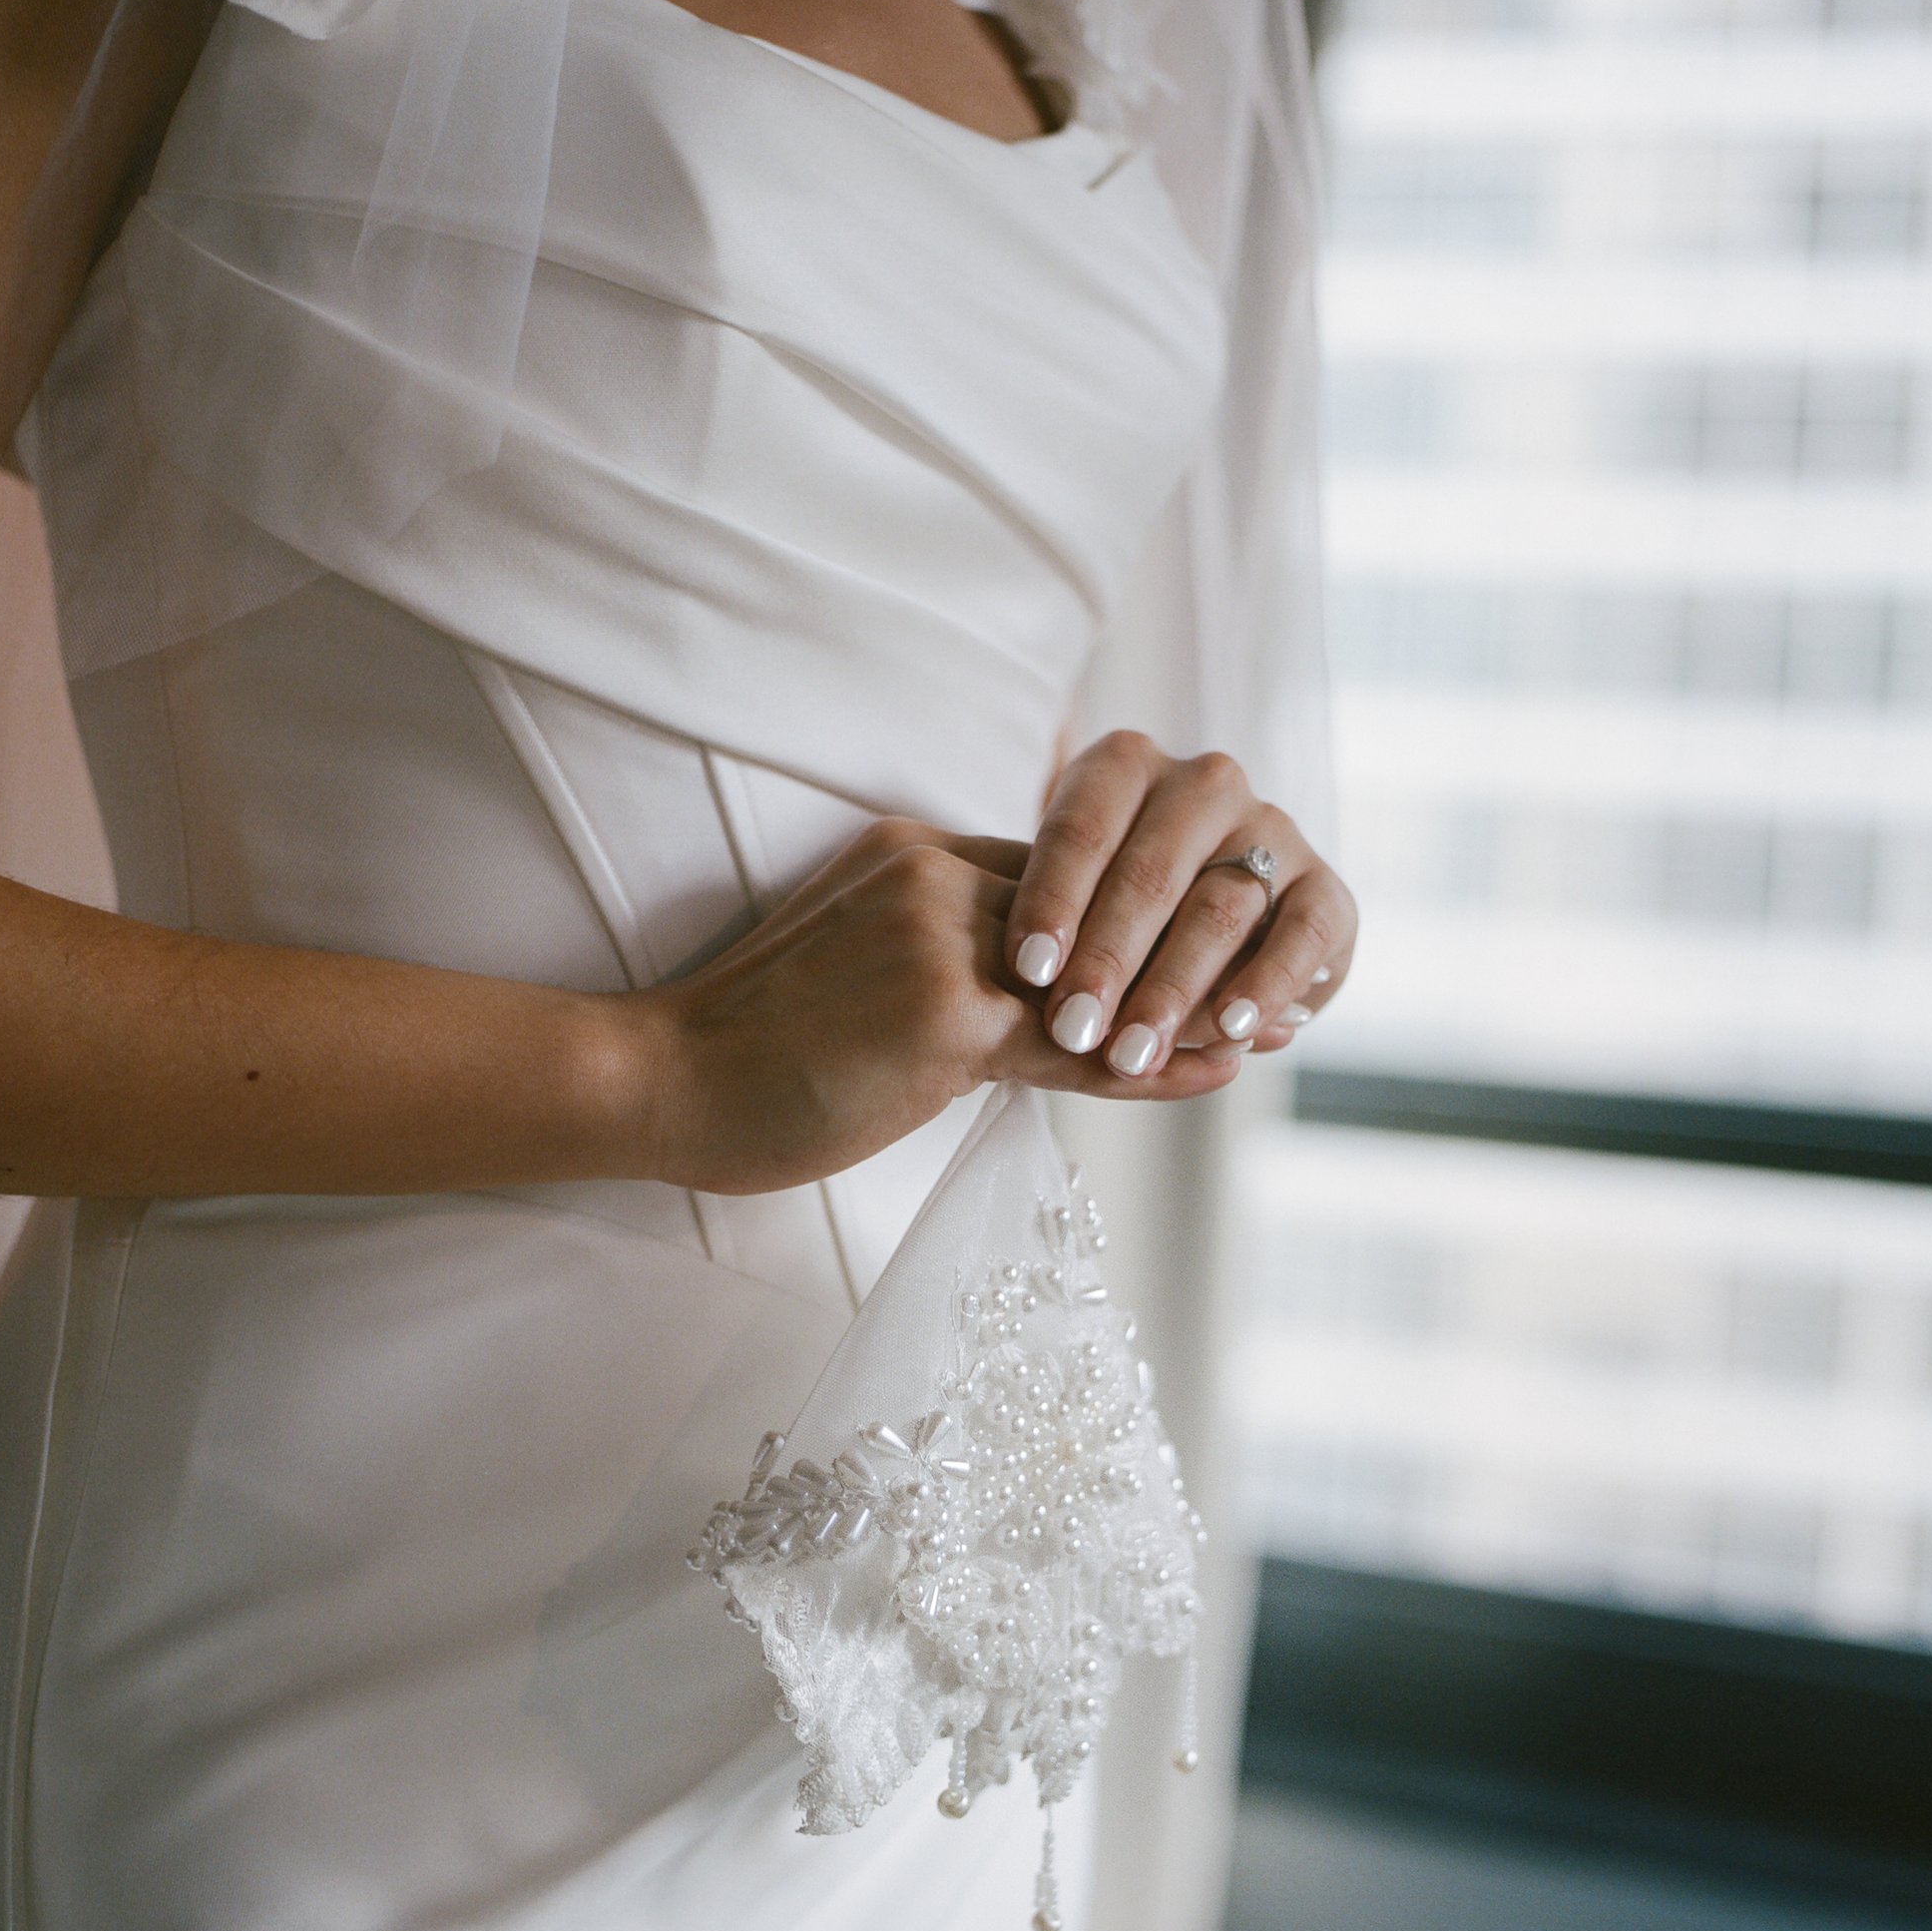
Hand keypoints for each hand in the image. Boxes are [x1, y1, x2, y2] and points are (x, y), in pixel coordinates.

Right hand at [636, 816, 1249, 1193]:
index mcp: (910, 851)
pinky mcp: (945, 1017)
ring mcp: (942, 940)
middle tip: (1271, 973)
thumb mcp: (845, 958)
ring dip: (1193, 1000)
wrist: (660, 1079)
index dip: (1136, 905)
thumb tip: (1017, 982)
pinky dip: (1159, 1060)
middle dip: (1188, 940)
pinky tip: (1221, 1068)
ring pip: (1102, 971)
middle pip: (1099, 903)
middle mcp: (935, 875)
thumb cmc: (744, 1041)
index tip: (1205, 931)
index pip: (1058, 866)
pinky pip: (1080, 1043)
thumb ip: (928, 944)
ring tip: (1270, 1026)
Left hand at [1002, 731, 1354, 1078]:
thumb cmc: (1114, 907)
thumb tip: (1039, 991)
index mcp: (1127, 766)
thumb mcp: (1071, 902)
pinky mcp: (1325, 888)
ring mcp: (1273, 831)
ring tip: (1132, 1052)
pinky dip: (1265, 985)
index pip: (1083, 828)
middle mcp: (1204, 784)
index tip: (1030, 969)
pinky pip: (1302, 935)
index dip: (1053, 900)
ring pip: (1219, 911)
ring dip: (1171, 989)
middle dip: (1105, 961)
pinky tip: (1229, 1032)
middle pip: (1149, 874)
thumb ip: (1056, 933)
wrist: (1221, 923)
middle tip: (1073, 1029)